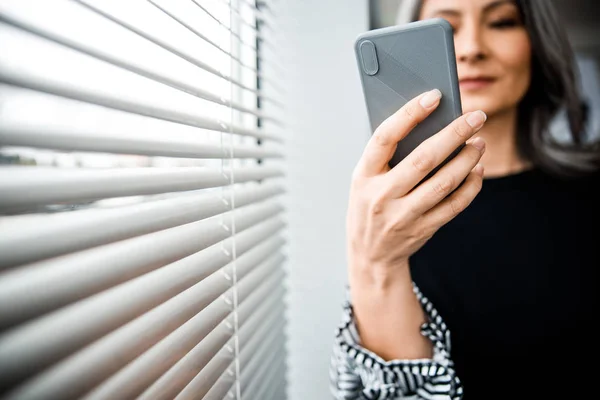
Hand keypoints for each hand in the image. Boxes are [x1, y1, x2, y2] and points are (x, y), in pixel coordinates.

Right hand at [347, 89, 486, 285]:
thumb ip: (387, 157)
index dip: (409, 114)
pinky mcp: (423, 229)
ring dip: (467, 159)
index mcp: (364, 176)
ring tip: (479, 142)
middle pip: (424, 158)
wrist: (370, 255)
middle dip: (454, 134)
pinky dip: (470, 186)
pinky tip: (477, 170)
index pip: (385, 138)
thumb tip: (430, 124)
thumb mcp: (365, 180)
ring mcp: (403, 215)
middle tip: (476, 116)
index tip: (434, 96)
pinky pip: (454, 205)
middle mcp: (382, 195)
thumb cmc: (369, 205)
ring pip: (444, 182)